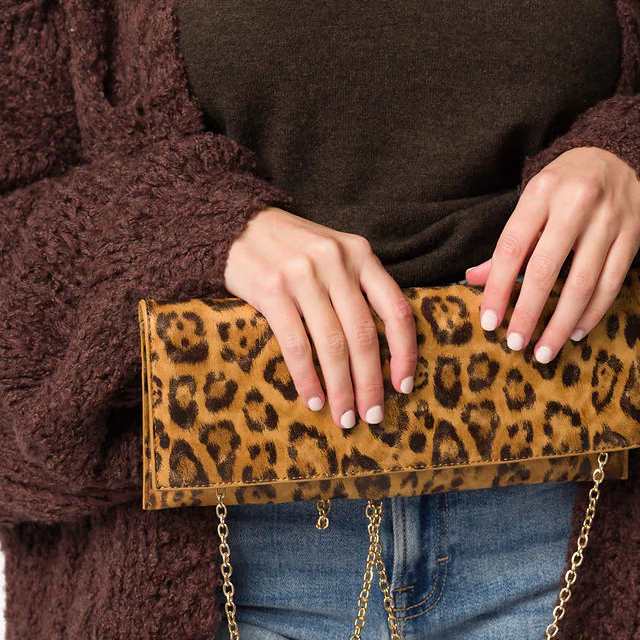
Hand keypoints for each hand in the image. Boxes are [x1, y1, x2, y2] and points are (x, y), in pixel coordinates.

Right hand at [224, 208, 418, 427]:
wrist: (235, 223)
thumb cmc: (291, 248)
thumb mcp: (334, 253)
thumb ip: (358, 285)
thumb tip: (382, 347)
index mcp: (360, 254)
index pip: (396, 310)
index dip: (404, 353)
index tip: (403, 386)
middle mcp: (336, 262)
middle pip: (364, 336)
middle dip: (370, 384)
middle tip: (371, 416)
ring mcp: (303, 275)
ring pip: (332, 346)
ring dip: (340, 389)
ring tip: (343, 416)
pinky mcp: (271, 290)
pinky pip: (296, 345)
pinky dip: (307, 378)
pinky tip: (312, 399)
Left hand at [464, 147, 639, 361]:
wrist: (622, 154)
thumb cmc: (566, 185)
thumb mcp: (533, 201)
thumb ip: (508, 243)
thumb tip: (473, 279)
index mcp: (541, 192)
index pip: (512, 248)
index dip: (498, 289)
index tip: (488, 323)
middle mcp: (575, 202)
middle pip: (546, 268)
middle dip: (528, 312)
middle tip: (515, 344)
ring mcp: (608, 218)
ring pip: (583, 282)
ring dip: (561, 323)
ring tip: (545, 350)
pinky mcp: (633, 233)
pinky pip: (612, 282)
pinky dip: (593, 312)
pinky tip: (576, 331)